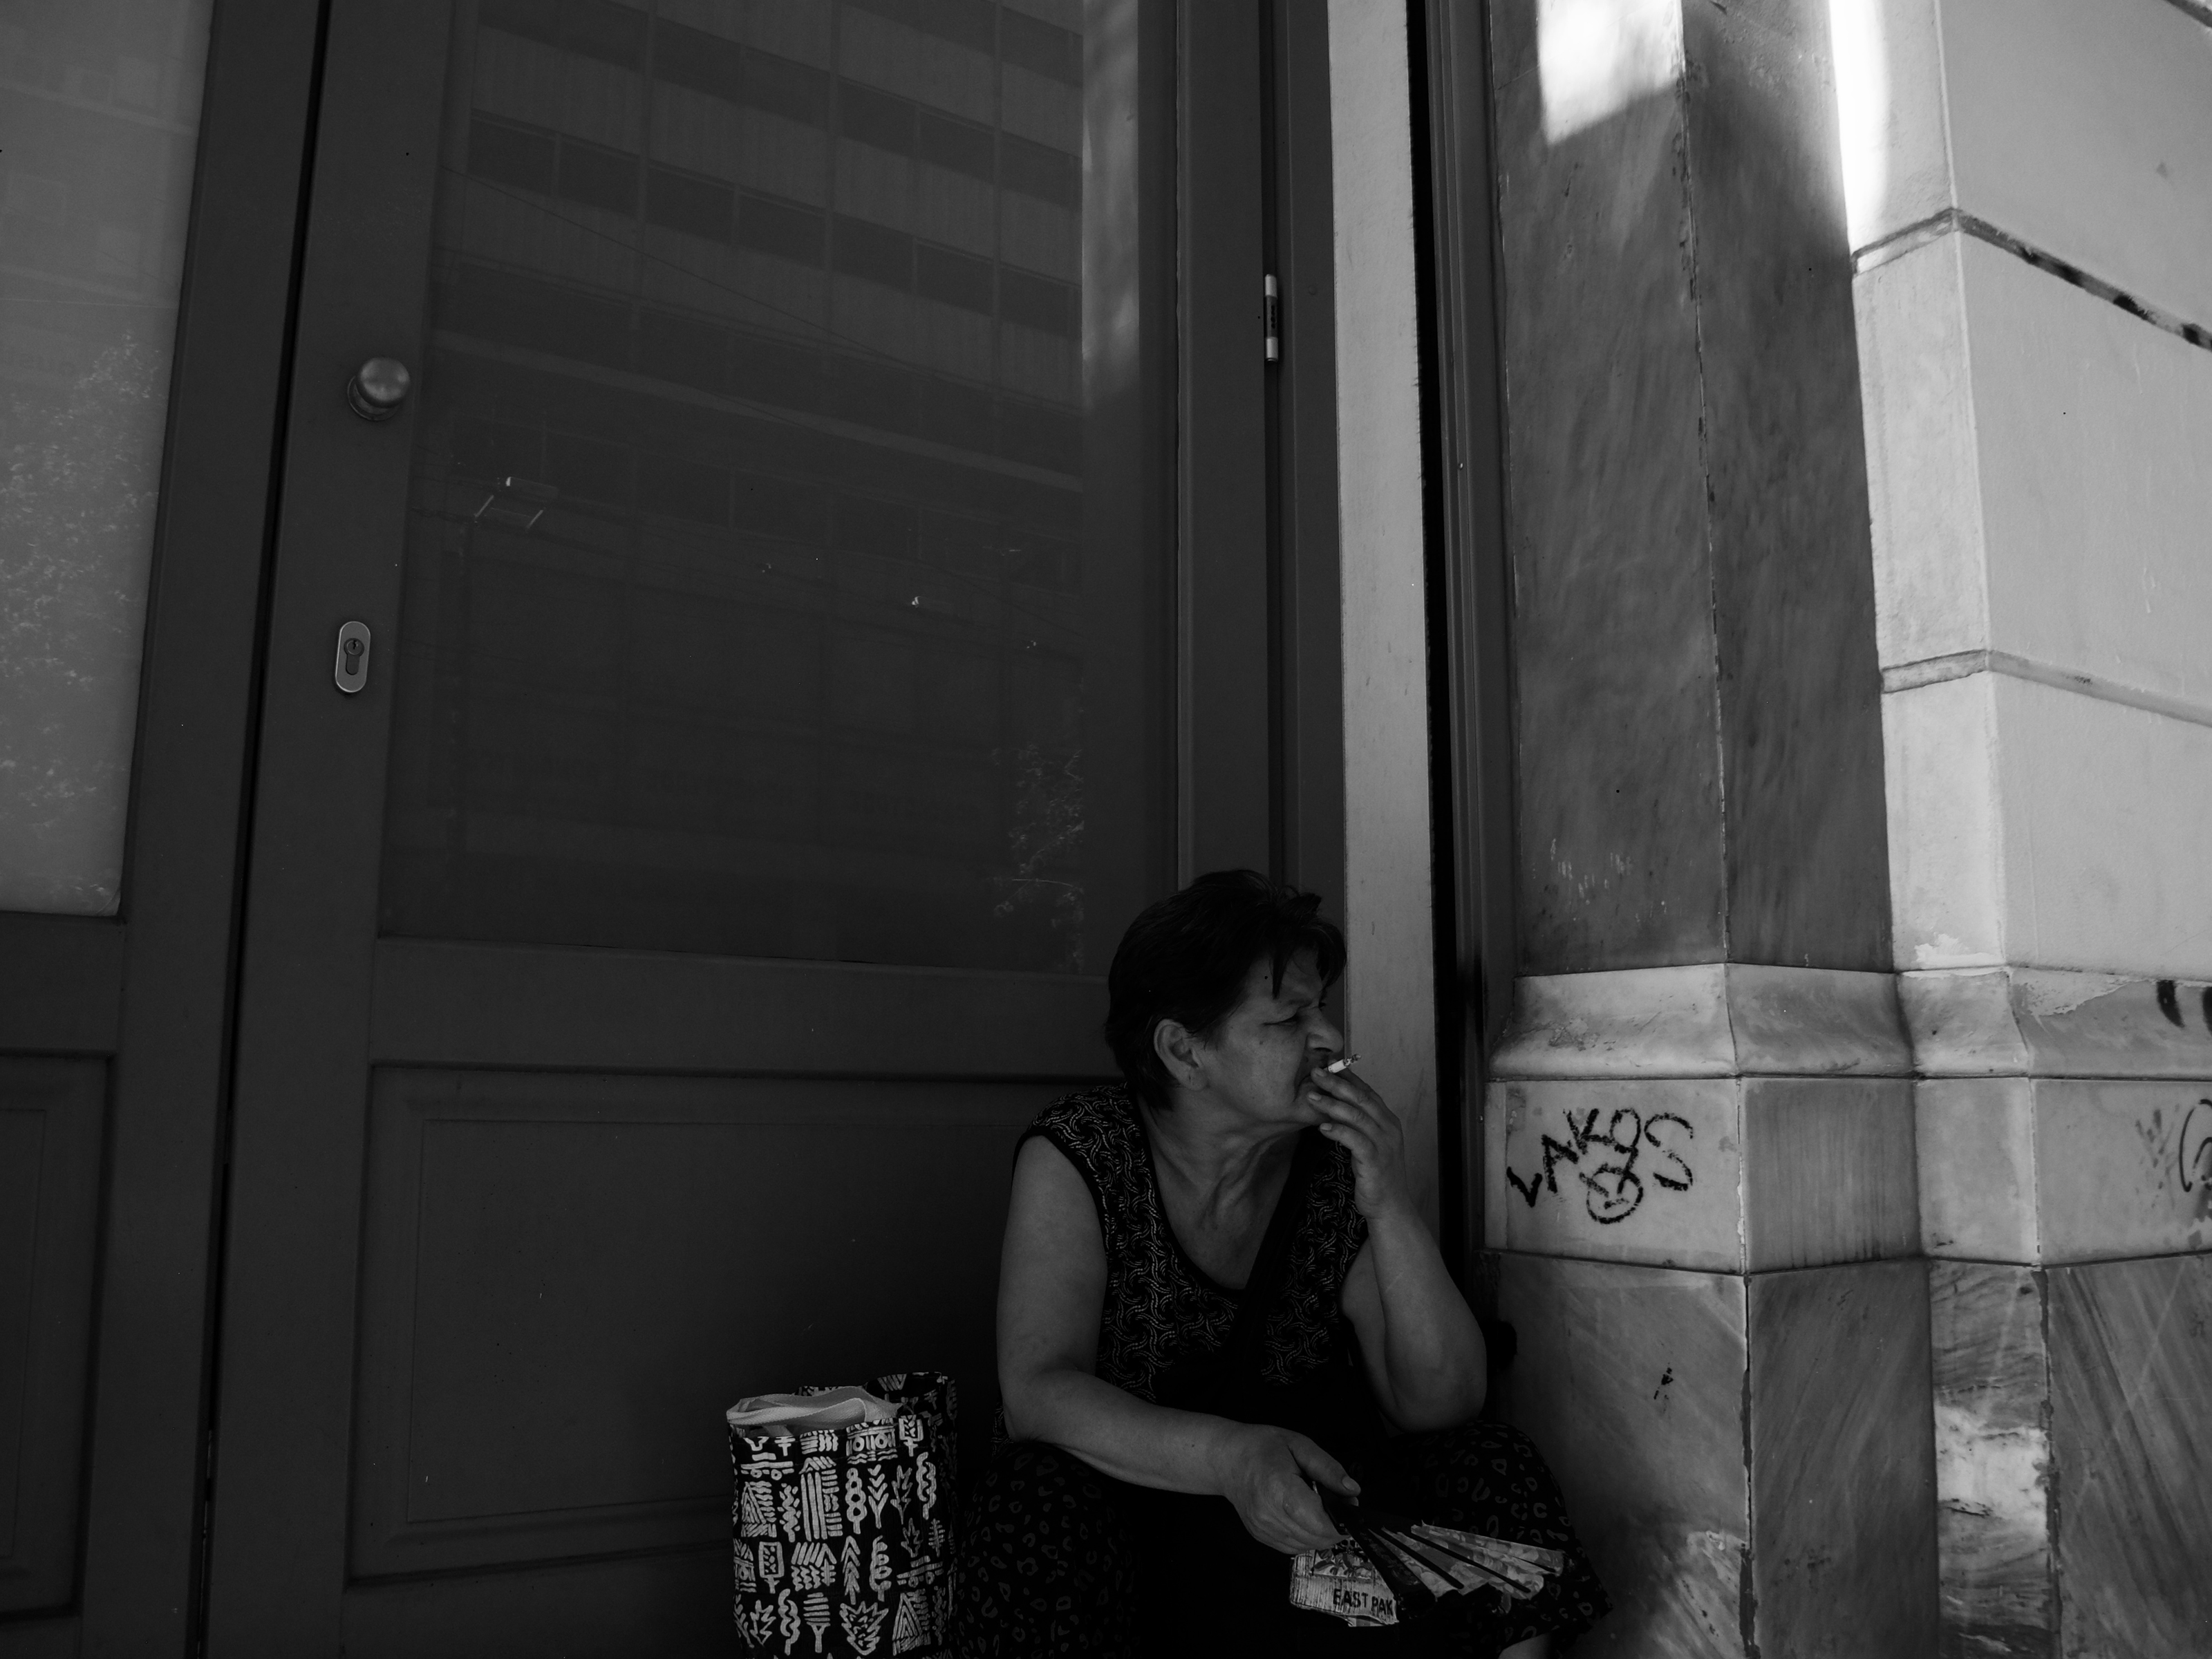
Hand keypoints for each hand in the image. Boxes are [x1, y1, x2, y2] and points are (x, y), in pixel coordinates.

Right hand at [1210, 1423, 1358, 1554]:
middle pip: (1317, 1538)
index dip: (1341, 1520)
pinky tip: (1301, 1515)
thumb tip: (1353, 1491)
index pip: (1319, 1523)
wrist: (1227, 1459)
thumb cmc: (1262, 1447)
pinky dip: (1305, 1536)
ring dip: (1320, 1531)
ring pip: (1308, 1546)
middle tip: (1334, 1500)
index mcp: (1279, 1489)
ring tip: (1314, 1505)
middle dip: (1334, 1524)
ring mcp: (1263, 1529)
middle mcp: (1269, 1515)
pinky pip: (1294, 1547)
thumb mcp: (1299, 1445)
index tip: (1347, 1504)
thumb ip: (1328, 1469)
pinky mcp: (1260, 1537)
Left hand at [1305, 1066, 1411, 1219]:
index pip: (1367, 1092)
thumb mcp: (1368, 1144)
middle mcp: (1389, 1129)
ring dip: (1332, 1105)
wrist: (1390, 1207)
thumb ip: (1357, 1125)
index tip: (1329, 1064)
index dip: (1348, 1077)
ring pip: (1357, 1117)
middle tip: (1316, 1073)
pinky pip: (1356, 1141)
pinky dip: (1338, 1132)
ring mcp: (1384, 1144)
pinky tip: (1322, 1128)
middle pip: (1361, 1099)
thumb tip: (1334, 1106)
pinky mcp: (1375, 1161)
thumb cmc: (1375, 1174)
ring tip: (1312, 1097)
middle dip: (1337, 1083)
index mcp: (1388, 1121)